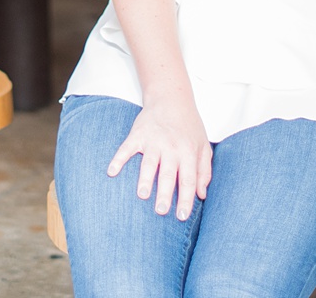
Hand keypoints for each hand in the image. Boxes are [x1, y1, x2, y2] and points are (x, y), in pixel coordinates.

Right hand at [107, 96, 211, 219]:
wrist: (171, 98)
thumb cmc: (189, 126)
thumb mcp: (203, 146)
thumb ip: (204, 171)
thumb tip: (202, 195)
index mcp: (188, 152)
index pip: (188, 179)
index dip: (186, 199)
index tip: (181, 217)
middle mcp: (171, 147)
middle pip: (168, 174)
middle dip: (164, 193)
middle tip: (161, 212)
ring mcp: (153, 140)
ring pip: (149, 162)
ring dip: (145, 178)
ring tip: (142, 195)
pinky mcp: (138, 134)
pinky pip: (126, 148)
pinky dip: (118, 159)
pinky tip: (112, 171)